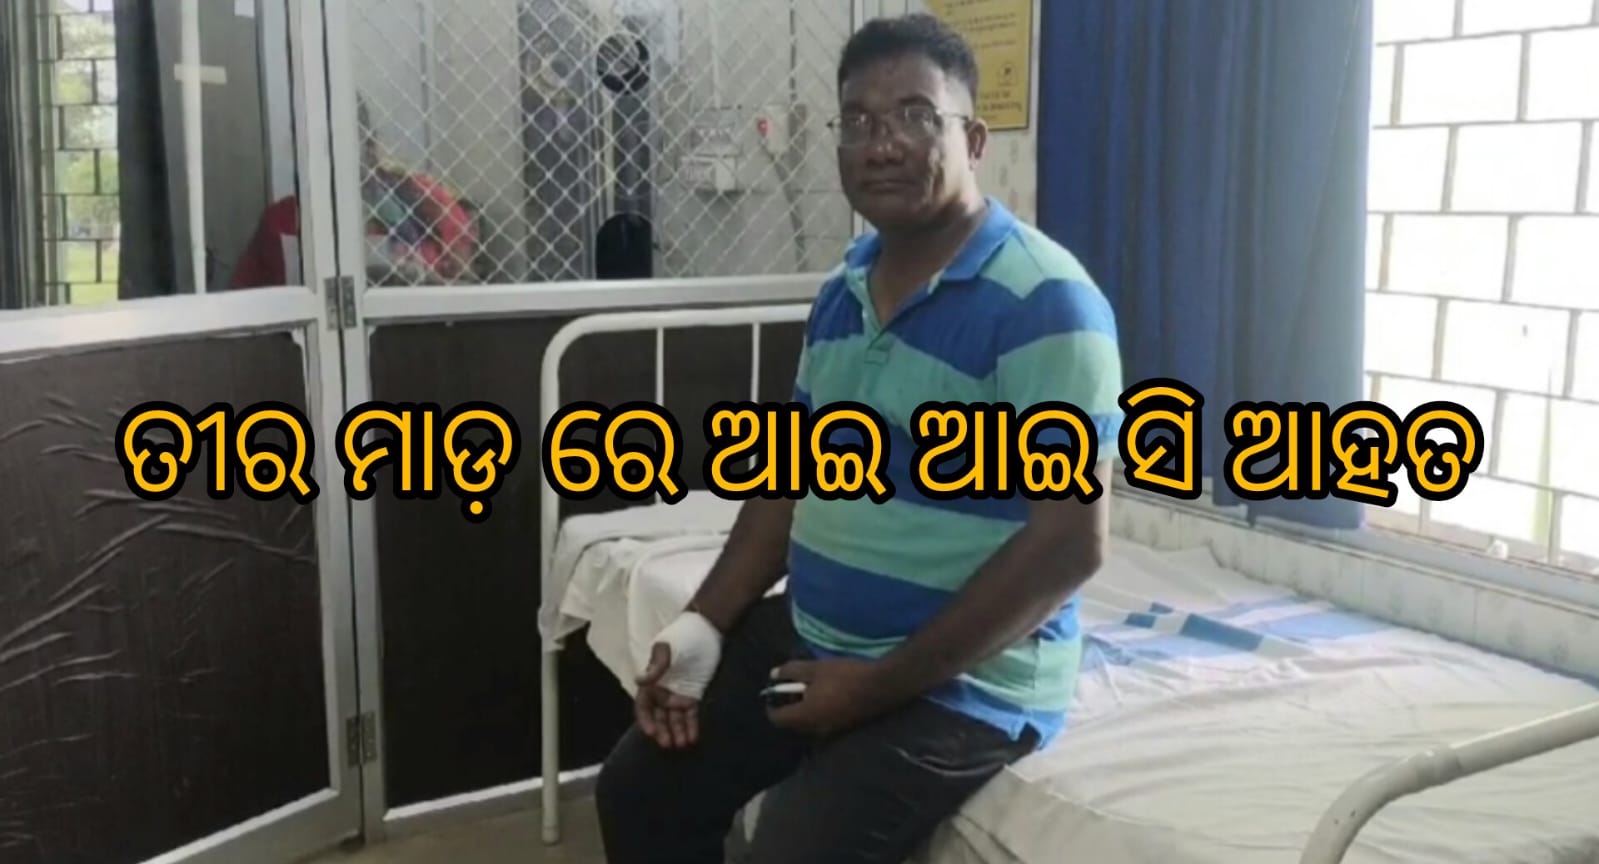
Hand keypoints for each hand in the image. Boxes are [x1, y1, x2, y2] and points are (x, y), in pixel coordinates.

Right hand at [635, 643, 699, 748]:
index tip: (651, 732)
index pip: (644, 706)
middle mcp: (663, 692)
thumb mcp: (667, 649)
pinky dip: (691, 727)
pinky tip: (693, 737)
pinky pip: (691, 715)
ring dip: (677, 733)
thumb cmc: (682, 636)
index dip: (646, 720)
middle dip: (663, 731)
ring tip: (682, 745)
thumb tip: (638, 681)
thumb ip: (655, 667)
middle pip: (660, 716)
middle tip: (668, 744)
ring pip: (675, 719)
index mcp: (652, 681)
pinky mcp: (695, 696)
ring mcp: (679, 695)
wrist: (707, 630)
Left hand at [767, 658, 892, 737]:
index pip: (777, 719)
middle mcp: (816, 728)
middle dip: (789, 707)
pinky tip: (827, 694)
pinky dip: (818, 711)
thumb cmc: (846, 676)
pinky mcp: (844, 727)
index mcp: (806, 715)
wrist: (882, 686)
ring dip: (804, 709)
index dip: (771, 706)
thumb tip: (773, 674)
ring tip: (810, 688)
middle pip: (793, 723)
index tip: (772, 693)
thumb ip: (792, 671)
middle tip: (791, 687)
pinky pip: (822, 722)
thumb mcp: (816, 668)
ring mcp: (831, 730)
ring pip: (809, 723)